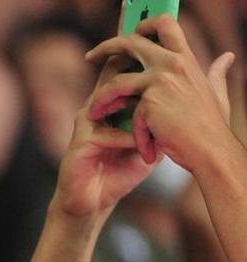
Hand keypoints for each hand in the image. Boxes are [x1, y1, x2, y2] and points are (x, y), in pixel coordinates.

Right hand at [51, 60, 152, 217]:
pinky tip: (138, 145)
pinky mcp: (78, 144)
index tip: (162, 58)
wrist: (92, 202)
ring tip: (151, 109)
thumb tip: (185, 105)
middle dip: (133, 73)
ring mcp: (84, 126)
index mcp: (110, 107)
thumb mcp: (146, 143)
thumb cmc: (118, 172)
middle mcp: (93, 110)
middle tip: (157, 74)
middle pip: (111, 78)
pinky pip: (104, 133)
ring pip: (107, 101)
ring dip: (131, 105)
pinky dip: (124, 138)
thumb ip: (158, 122)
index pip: (122, 74)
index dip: (139, 63)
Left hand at [85, 14, 234, 169]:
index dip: (144, 26)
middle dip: (105, 48)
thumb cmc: (212, 125)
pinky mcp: (149, 101)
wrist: (210, 149)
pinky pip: (128, 114)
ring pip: (116, 84)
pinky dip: (133, 133)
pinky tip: (142, 147)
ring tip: (92, 114)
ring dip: (100, 100)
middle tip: (90, 58)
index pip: (164, 25)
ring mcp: (160, 81)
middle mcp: (172, 63)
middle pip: (130, 43)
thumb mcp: (216, 92)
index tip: (127, 35)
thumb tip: (227, 57)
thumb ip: (216, 73)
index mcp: (185, 58)